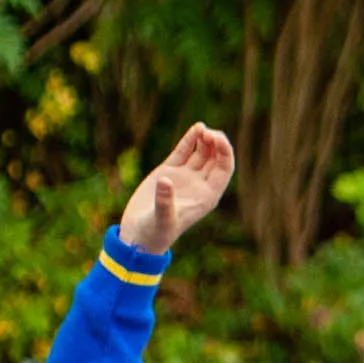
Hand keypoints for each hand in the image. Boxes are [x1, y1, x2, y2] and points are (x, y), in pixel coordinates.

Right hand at [122, 123, 234, 250]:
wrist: (138, 235)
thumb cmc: (155, 233)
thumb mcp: (161, 219)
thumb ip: (164, 201)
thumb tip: (165, 181)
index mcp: (207, 196)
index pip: (224, 170)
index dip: (224, 153)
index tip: (218, 138)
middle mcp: (199, 185)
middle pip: (216, 159)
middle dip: (217, 143)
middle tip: (210, 132)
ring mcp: (185, 177)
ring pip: (201, 153)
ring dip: (205, 140)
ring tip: (203, 128)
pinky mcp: (169, 171)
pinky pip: (183, 152)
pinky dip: (190, 140)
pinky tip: (197, 127)